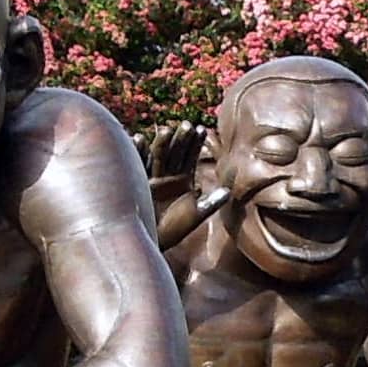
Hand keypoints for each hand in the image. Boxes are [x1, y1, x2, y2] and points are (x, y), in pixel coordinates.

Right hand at [143, 121, 217, 251]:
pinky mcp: (138, 184)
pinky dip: (138, 152)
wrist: (153, 242)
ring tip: (167, 129)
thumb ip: (211, 203)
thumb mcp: (196, 215)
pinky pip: (138, 165)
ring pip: (158, 156)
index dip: (196, 143)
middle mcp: (168, 175)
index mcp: (183, 179)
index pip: (190, 156)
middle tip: (188, 125)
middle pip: (175, 152)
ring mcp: (153, 177)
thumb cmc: (175, 229)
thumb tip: (229, 192)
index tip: (202, 130)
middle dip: (181, 139)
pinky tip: (139, 138)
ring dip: (162, 143)